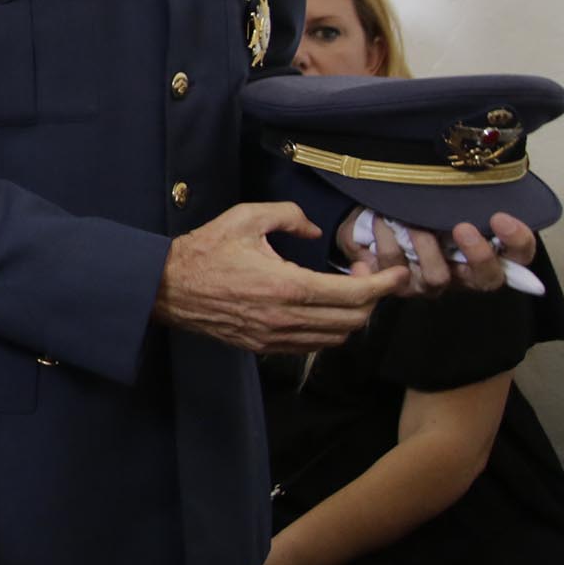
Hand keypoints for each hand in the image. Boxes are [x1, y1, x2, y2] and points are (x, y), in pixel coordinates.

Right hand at [158, 202, 405, 353]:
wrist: (166, 288)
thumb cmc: (205, 250)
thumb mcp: (245, 217)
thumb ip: (288, 216)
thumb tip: (313, 230)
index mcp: (287, 285)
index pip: (355, 295)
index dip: (385, 285)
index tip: (397, 273)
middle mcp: (287, 318)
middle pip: (354, 321)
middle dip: (372, 299)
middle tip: (365, 275)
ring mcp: (276, 338)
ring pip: (337, 338)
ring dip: (352, 316)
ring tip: (344, 291)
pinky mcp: (265, 347)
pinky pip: (313, 346)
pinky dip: (329, 330)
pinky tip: (322, 308)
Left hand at [339, 211, 537, 296]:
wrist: (374, 218)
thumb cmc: (420, 208)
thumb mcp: (447, 200)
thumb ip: (466, 198)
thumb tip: (479, 178)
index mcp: (486, 253)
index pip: (519, 255)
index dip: (517, 241)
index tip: (501, 218)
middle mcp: (463, 276)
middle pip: (486, 279)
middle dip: (477, 255)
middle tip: (462, 228)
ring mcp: (432, 284)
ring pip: (437, 276)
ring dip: (422, 243)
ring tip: (405, 219)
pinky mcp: (400, 286)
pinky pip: (395, 269)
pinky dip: (386, 240)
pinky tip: (380, 221)